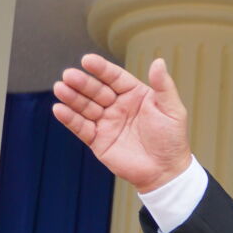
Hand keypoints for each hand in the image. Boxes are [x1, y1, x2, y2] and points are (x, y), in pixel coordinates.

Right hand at [51, 53, 192, 191]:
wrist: (166, 172)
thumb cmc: (172, 140)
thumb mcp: (172, 110)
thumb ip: (164, 86)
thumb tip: (158, 61)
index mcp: (135, 95)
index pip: (115, 78)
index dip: (101, 69)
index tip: (87, 60)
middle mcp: (118, 106)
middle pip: (96, 90)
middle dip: (83, 83)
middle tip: (69, 75)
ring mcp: (106, 122)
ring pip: (85, 106)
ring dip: (72, 98)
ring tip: (60, 88)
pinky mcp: (98, 140)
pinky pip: (81, 127)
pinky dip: (69, 119)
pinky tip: (59, 109)